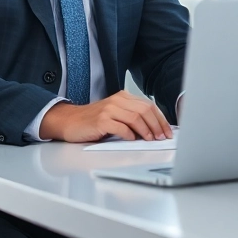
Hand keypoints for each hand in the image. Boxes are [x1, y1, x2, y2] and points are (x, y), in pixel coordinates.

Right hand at [39, 91, 172, 142]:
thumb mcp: (116, 115)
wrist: (70, 121)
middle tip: (162, 137)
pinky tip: (133, 140)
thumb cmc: (93, 121)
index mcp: (123, 97)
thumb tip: (155, 130)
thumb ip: (132, 118)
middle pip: (145, 110)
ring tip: (151, 140)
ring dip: (146, 131)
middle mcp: (117, 100)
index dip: (161, 119)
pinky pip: (121, 127)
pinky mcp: (101, 120)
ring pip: (135, 118)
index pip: (149, 106)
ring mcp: (109, 109)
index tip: (167, 131)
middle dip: (157, 125)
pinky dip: (130, 135)